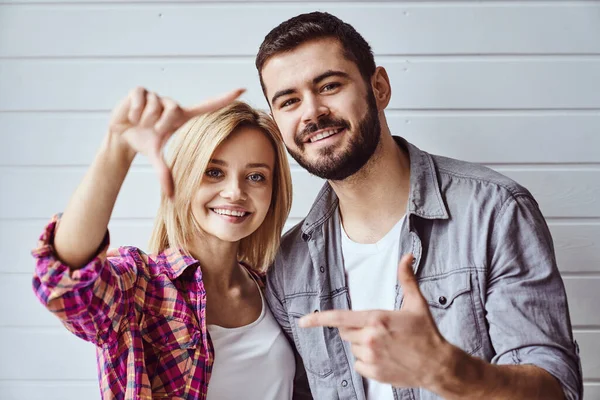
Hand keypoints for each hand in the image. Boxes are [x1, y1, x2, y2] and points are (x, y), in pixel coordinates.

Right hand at [108, 86, 244, 197]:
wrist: (122, 136)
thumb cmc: (145, 143)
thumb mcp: (156, 158)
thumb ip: (165, 174)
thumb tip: (171, 197)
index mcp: (181, 117)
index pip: (207, 105)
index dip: (224, 98)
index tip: (243, 90)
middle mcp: (172, 105)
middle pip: (172, 109)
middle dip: (161, 124)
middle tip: (153, 131)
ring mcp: (156, 96)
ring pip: (155, 105)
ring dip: (145, 119)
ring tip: (141, 123)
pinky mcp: (140, 92)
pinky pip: (141, 98)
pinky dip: (135, 111)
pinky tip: (133, 117)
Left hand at [298, 254, 451, 388]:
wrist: (439, 365)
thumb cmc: (427, 333)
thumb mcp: (417, 303)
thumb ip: (406, 278)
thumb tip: (407, 256)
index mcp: (376, 319)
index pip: (339, 318)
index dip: (318, 319)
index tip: (302, 321)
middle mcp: (370, 338)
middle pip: (345, 331)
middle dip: (355, 329)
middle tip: (377, 329)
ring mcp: (371, 357)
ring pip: (353, 348)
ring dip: (362, 345)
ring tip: (386, 345)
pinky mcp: (374, 373)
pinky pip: (359, 365)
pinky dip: (367, 362)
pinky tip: (385, 358)